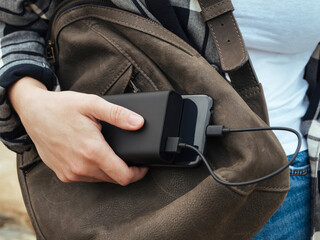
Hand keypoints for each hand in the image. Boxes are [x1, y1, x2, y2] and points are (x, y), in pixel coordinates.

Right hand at [9, 77, 147, 184]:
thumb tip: (139, 123)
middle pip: (114, 179)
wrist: (33, 112)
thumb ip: (118, 114)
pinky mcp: (63, 174)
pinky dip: (96, 170)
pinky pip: (87, 178)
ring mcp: (70, 173)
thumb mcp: (92, 104)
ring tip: (112, 153)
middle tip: (130, 156)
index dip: (138, 173)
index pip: (124, 176)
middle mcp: (81, 167)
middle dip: (126, 170)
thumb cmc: (61, 107)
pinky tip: (94, 156)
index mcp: (92, 151)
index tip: (143, 165)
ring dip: (111, 170)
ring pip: (101, 179)